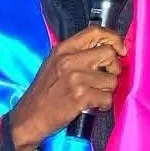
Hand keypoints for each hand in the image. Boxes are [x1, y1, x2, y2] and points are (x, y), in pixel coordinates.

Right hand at [9, 26, 125, 150]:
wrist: (29, 117)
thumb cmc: (44, 91)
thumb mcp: (55, 63)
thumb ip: (77, 53)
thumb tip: (108, 47)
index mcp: (64, 48)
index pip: (95, 32)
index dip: (113, 38)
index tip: (120, 49)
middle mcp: (70, 59)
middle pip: (108, 53)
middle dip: (114, 68)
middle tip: (106, 78)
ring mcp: (76, 78)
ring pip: (111, 79)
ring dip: (107, 90)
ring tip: (94, 94)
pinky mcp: (80, 96)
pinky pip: (107, 98)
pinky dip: (103, 104)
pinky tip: (93, 105)